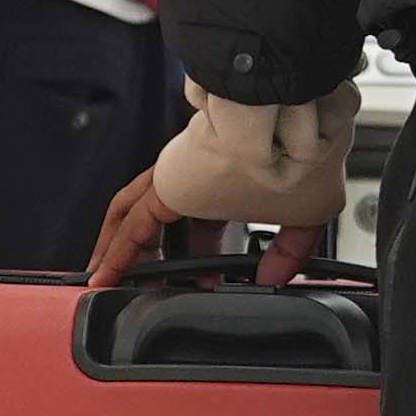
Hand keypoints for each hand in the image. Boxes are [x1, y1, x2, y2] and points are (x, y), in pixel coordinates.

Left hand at [81, 174, 319, 288]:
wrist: (292, 124)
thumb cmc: (302, 157)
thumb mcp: (306, 215)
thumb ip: (291, 250)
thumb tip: (275, 279)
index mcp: (231, 181)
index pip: (205, 226)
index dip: (204, 258)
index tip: (207, 284)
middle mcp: (199, 176)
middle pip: (163, 225)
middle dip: (156, 260)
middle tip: (152, 290)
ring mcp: (179, 176)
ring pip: (136, 219)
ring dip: (122, 253)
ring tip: (113, 283)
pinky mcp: (166, 183)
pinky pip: (133, 223)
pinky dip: (117, 252)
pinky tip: (108, 275)